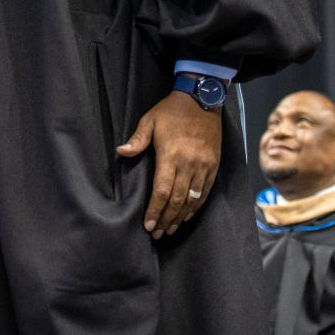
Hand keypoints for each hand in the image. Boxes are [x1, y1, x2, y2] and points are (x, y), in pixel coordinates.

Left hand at [116, 90, 220, 238]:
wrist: (202, 100)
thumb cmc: (171, 111)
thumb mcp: (150, 120)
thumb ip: (137, 140)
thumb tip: (120, 152)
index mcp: (171, 156)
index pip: (162, 191)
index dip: (155, 210)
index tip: (148, 225)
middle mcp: (189, 165)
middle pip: (177, 200)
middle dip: (166, 219)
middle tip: (157, 234)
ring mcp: (203, 166)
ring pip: (192, 200)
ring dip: (180, 217)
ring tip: (170, 229)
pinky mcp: (213, 166)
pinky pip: (205, 192)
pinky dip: (196, 207)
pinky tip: (187, 215)